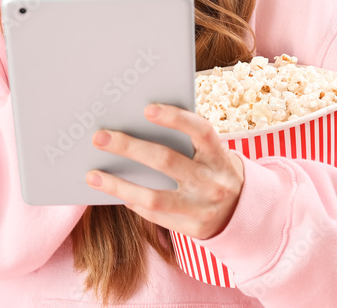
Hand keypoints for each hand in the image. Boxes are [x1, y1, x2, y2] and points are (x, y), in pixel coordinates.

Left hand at [86, 103, 244, 240]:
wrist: (242, 211)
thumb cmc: (214, 170)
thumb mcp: (211, 153)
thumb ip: (185, 140)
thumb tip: (137, 126)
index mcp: (219, 154)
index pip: (200, 131)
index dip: (175, 118)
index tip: (147, 109)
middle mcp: (213, 181)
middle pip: (167, 161)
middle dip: (130, 148)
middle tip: (100, 137)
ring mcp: (203, 207)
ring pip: (155, 197)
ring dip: (119, 185)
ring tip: (93, 175)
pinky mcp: (193, 228)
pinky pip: (155, 215)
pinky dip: (133, 201)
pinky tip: (115, 191)